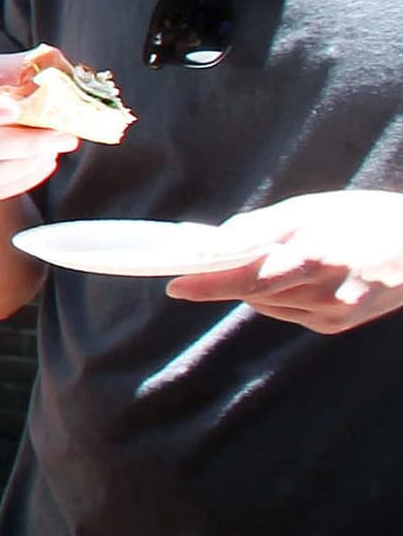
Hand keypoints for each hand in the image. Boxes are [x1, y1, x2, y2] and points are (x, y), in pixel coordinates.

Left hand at [167, 191, 402, 334]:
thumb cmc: (361, 218)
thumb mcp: (309, 210)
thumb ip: (259, 228)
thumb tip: (215, 242)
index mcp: (314, 258)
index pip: (248, 278)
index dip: (208, 284)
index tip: (174, 285)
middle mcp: (324, 293)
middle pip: (253, 293)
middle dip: (227, 278)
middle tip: (209, 260)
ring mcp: (332, 314)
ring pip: (268, 304)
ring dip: (256, 286)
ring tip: (280, 258)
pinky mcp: (336, 325)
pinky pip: (289, 312)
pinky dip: (280, 296)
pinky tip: (299, 277)